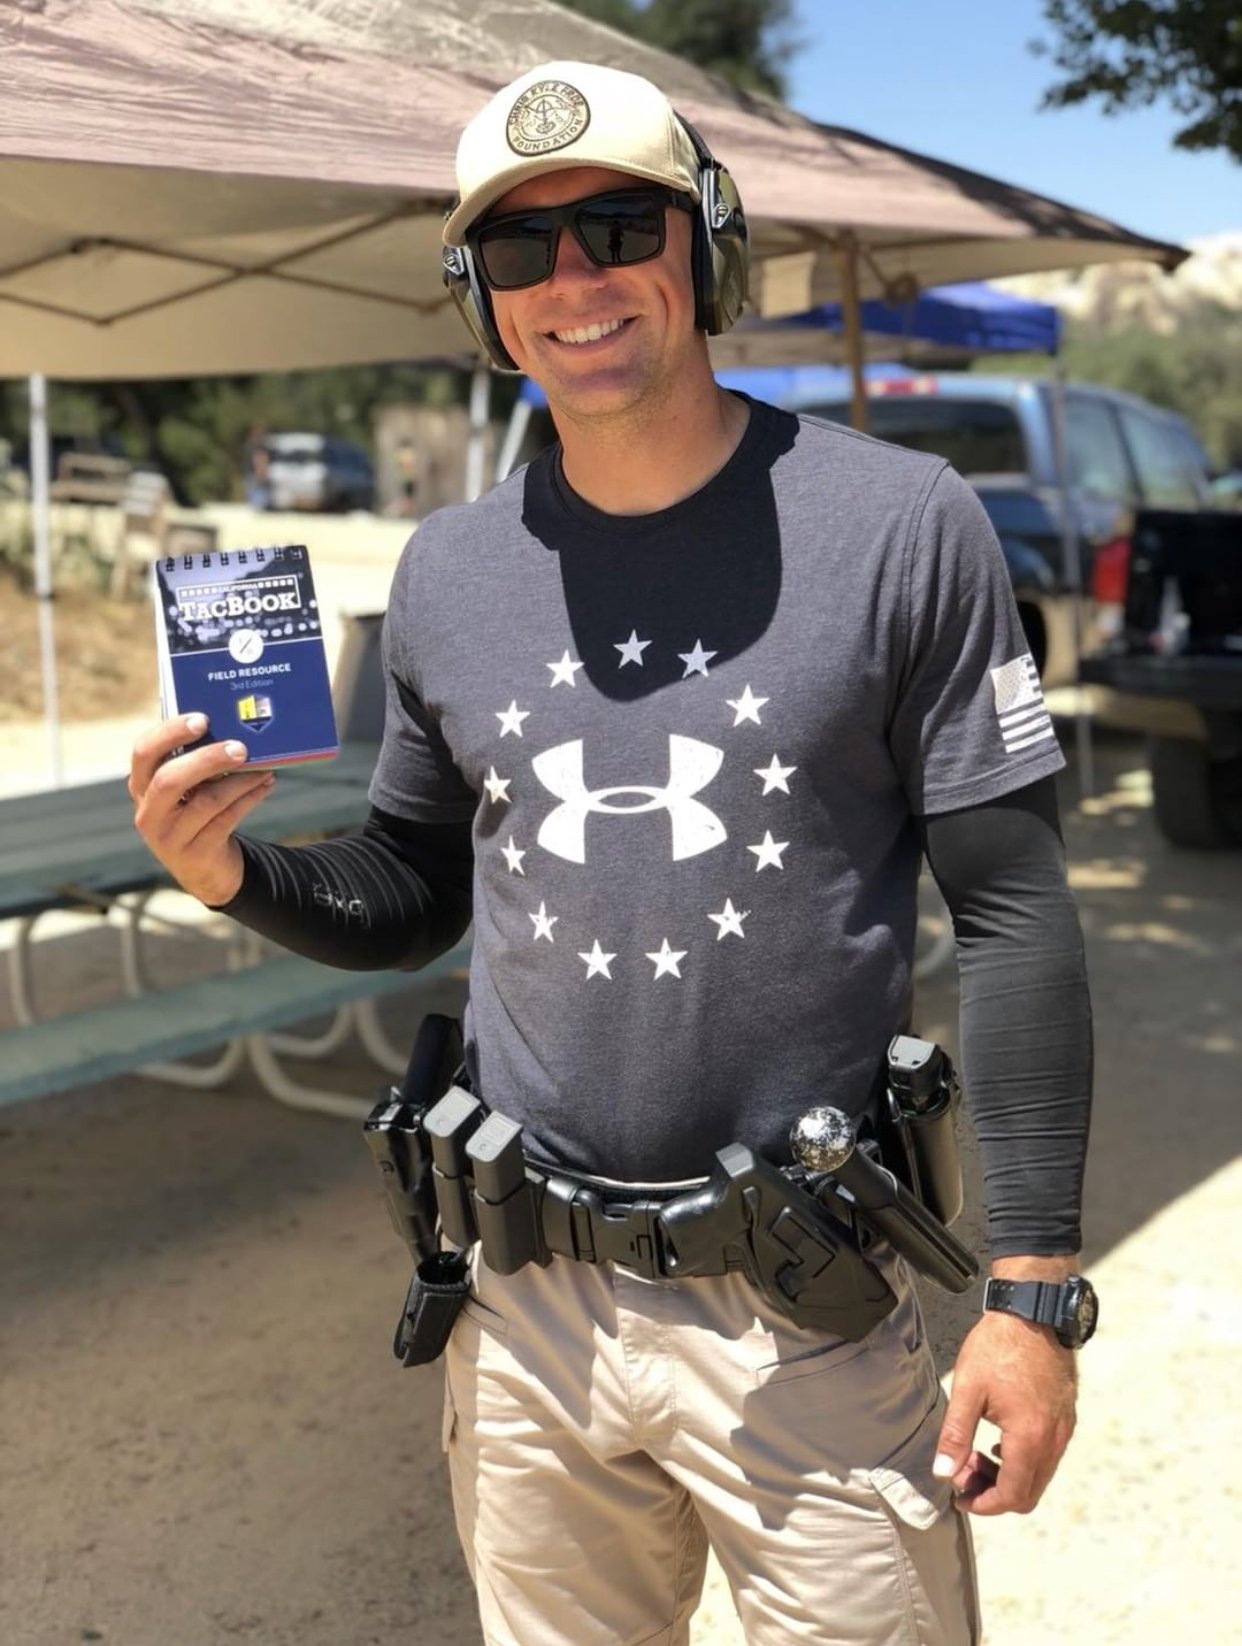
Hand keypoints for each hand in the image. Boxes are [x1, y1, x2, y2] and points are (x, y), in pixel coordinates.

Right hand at [129, 714, 273, 905]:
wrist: (205, 869)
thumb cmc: (197, 814)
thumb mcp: (187, 790)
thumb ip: (195, 763)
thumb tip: (235, 727)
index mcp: (142, 786)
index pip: (143, 752)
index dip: (169, 733)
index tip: (202, 719)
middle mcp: (148, 812)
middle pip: (169, 779)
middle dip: (207, 759)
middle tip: (240, 747)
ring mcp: (169, 837)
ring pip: (206, 801)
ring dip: (240, 781)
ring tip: (264, 768)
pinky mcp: (195, 854)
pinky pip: (226, 819)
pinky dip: (248, 799)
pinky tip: (265, 786)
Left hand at [934, 1309, 1076, 1515]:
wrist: (1033, 1313)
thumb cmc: (999, 1347)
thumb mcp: (967, 1389)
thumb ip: (955, 1435)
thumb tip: (944, 1473)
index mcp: (1029, 1438)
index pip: (1012, 1495)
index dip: (984, 1504)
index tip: (960, 1496)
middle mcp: (1054, 1440)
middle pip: (1028, 1493)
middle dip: (994, 1493)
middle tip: (964, 1473)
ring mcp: (1064, 1429)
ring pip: (1039, 1476)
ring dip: (1008, 1477)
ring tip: (975, 1455)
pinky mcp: (1066, 1417)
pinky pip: (1048, 1456)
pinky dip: (1023, 1461)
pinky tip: (998, 1442)